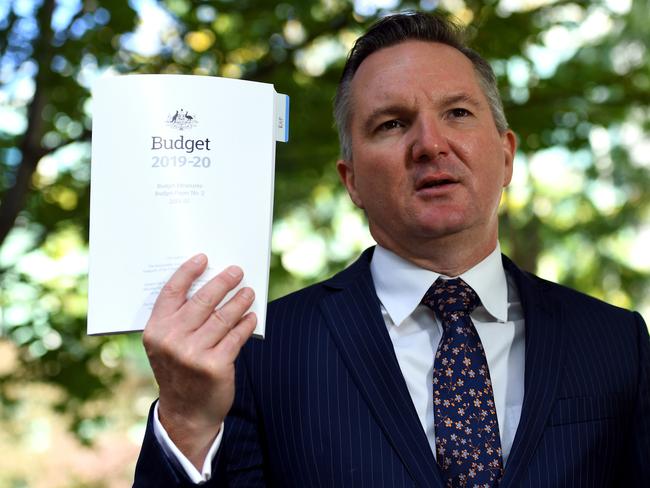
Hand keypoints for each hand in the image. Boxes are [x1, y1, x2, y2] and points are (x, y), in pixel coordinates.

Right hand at [142, 253, 256, 468]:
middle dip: (223, 282)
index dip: (188, 272)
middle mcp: (171, 340)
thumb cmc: (178, 371)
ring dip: (239, 301)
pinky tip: (251, 316)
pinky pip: (236, 336)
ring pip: (222, 317)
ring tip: (248, 292)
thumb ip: (178, 320)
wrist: (185, 413)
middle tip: (237, 271)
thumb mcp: (166, 346)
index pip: (172, 292)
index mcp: (155, 331)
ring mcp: (193, 354)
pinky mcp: (215, 365)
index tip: (204, 258)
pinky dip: (246, 324)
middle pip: (202, 300)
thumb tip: (209, 285)